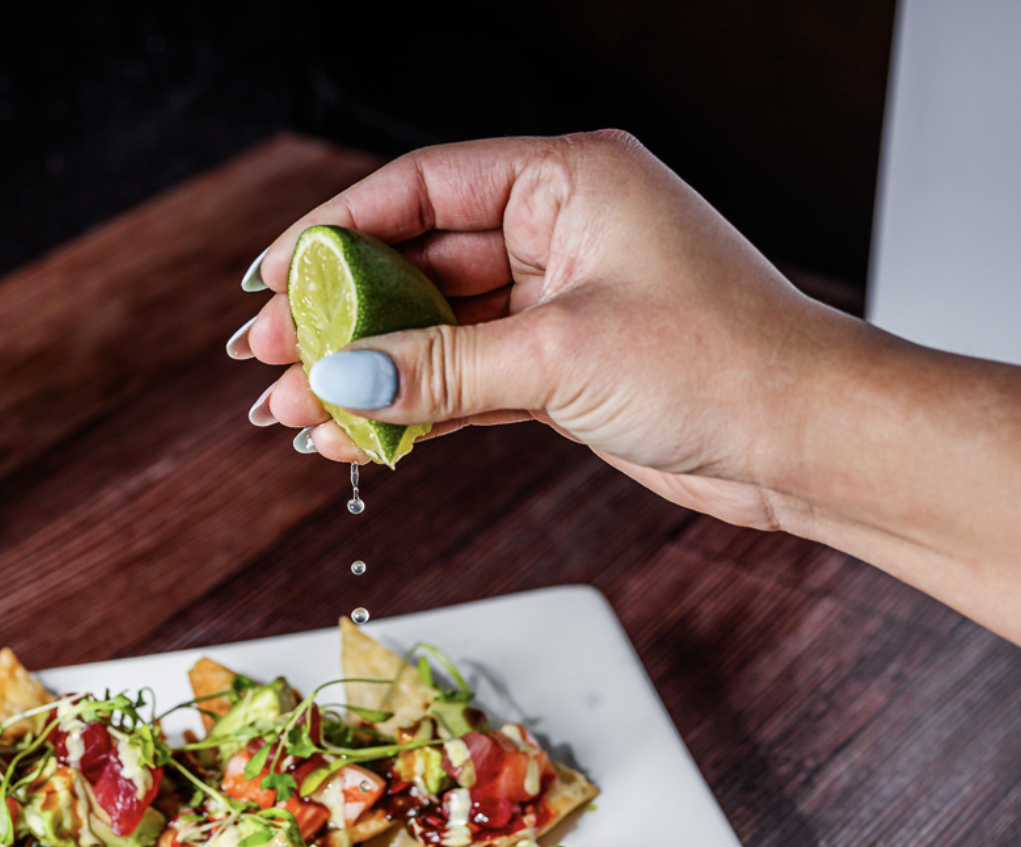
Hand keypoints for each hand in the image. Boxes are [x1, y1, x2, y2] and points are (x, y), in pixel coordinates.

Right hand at [230, 132, 841, 532]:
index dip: (333, 233)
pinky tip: (355, 439)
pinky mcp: (560, 368)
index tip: (272, 280)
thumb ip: (441, 368)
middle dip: (337, 318)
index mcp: (569, 179)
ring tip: (291, 413)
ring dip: (366, 374)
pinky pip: (464, 382)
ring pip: (434, 332)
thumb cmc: (727, 364)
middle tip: (265, 359)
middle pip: (415, 264)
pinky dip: (414, 410)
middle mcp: (559, 231)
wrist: (806, 442)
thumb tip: (341, 381)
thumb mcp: (562, 356)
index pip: (419, 189)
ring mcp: (558, 303)